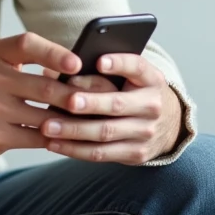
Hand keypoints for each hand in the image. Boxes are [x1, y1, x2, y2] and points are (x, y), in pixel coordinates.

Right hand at [0, 33, 85, 159]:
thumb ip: (25, 55)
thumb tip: (74, 67)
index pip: (28, 45)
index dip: (56, 53)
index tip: (77, 64)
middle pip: (43, 86)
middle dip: (72, 95)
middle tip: (95, 99)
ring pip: (44, 117)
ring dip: (68, 120)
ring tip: (88, 120)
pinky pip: (35, 139)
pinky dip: (53, 138)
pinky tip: (65, 136)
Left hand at [40, 53, 182, 164]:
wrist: (166, 125)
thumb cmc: (134, 92)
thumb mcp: (129, 76)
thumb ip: (99, 70)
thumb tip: (55, 67)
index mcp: (150, 79)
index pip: (137, 67)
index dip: (119, 63)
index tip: (99, 61)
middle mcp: (151, 106)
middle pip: (117, 104)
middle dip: (90, 103)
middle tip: (66, 100)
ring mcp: (145, 132)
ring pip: (105, 132)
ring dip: (74, 130)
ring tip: (47, 126)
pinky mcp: (135, 154)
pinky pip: (101, 153)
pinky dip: (75, 149)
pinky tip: (54, 143)